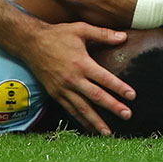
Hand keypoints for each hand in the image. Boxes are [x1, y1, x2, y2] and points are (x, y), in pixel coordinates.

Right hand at [23, 21, 134, 135]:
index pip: (104, 78)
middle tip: (127, 115)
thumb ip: (102, 34)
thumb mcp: (80, 29)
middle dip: (113, 107)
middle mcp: (73, 78)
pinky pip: (70, 109)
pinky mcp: (55, 94)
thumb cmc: (57, 34)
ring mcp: (63, 88)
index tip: (132, 96)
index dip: (119, 87)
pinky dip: (81, 120)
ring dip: (96, 121)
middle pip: (96, 96)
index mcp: (81, 63)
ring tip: (109, 133)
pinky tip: (90, 128)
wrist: (30, 43)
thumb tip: (123, 36)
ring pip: (82, 108)